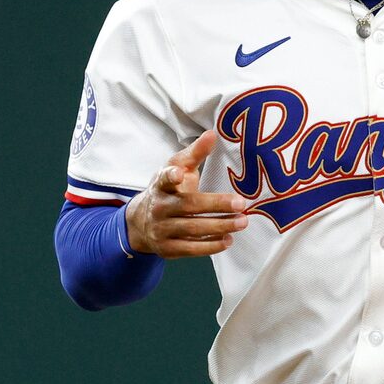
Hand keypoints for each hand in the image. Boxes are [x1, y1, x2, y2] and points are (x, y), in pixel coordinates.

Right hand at [125, 130, 250, 257]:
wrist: (141, 222)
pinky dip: (210, 246)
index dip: (171, 176)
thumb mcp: (176, 169)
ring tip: (242, 222)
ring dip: (219, 226)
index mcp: (161, 185)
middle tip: (241, 204)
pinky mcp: (167, 248)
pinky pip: (190, 249)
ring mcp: (161, 230)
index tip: (180, 173)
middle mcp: (159, 207)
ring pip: (192, 229)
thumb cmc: (168, 190)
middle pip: (188, 206)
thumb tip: (213, 134)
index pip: (164, 178)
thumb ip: (195, 153)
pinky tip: (228, 239)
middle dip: (216, 205)